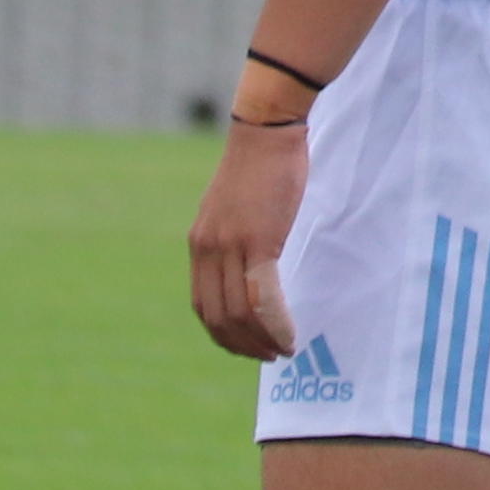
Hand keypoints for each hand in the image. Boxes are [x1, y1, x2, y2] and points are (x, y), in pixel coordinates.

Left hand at [189, 117, 305, 358]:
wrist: (266, 133)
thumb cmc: (260, 166)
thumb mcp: (236, 209)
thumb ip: (237, 238)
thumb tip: (253, 267)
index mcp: (200, 244)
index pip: (203, 305)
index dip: (224, 335)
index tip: (247, 346)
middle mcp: (208, 250)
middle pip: (218, 316)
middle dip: (243, 345)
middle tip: (269, 357)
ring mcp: (230, 246)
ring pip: (239, 312)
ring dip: (261, 340)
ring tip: (283, 350)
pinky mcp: (256, 241)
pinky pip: (263, 296)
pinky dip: (276, 324)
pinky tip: (289, 335)